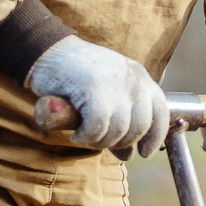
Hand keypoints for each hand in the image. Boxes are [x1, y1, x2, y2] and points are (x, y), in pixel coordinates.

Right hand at [27, 37, 168, 156]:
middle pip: (140, 127)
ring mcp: (115, 83)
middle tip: (98, 141)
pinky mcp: (94, 88)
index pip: (160, 112)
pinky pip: (98, 129)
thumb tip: (129, 154)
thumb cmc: (75, 76)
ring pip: (119, 131)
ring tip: (84, 135)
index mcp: (140, 76)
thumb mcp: (107, 92)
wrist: (46, 50)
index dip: (155, 137)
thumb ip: (122, 118)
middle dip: (120, 143)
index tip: (143, 153)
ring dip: (99, 142)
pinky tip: (76, 134)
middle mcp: (133, 78)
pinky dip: (86, 138)